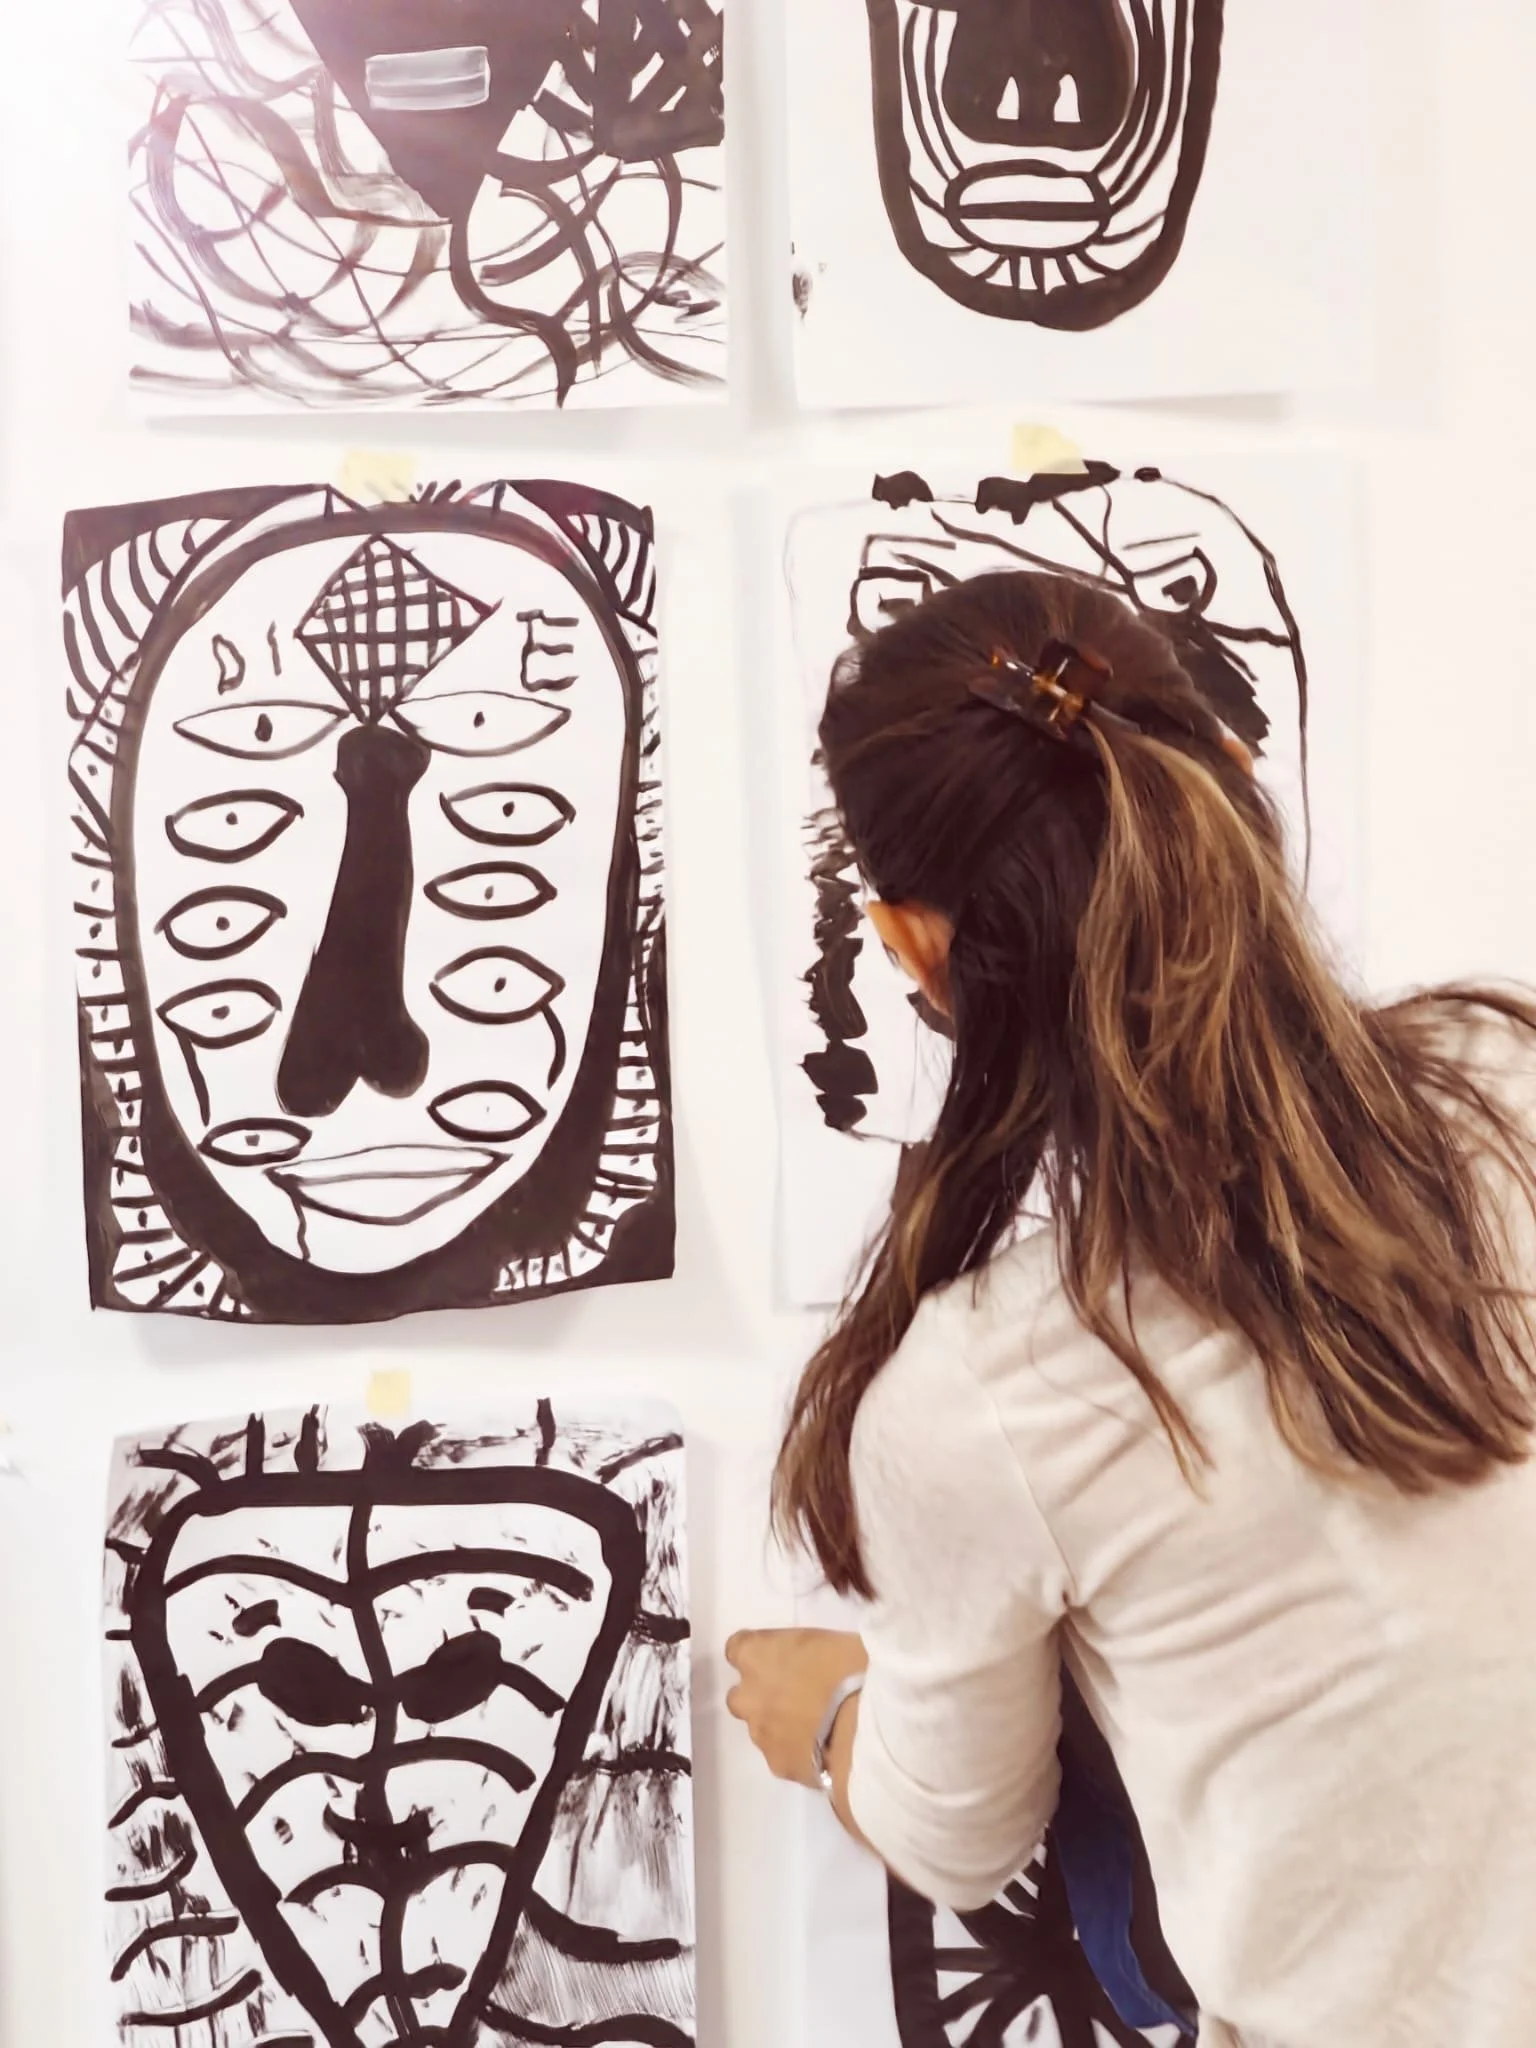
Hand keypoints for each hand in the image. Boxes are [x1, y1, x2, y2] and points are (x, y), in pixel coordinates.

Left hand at [724, 1628, 867, 1787]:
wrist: (866, 1728)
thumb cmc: (852, 1669)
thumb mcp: (827, 1640)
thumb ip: (802, 1651)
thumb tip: (809, 1661)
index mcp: (756, 1654)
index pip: (737, 1648)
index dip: (758, 1654)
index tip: (777, 1657)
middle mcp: (749, 1696)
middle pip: (741, 1696)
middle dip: (761, 1696)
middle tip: (795, 1695)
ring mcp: (761, 1736)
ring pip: (760, 1730)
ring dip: (779, 1726)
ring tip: (816, 1727)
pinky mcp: (779, 1767)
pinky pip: (782, 1756)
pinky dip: (796, 1752)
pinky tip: (823, 1751)